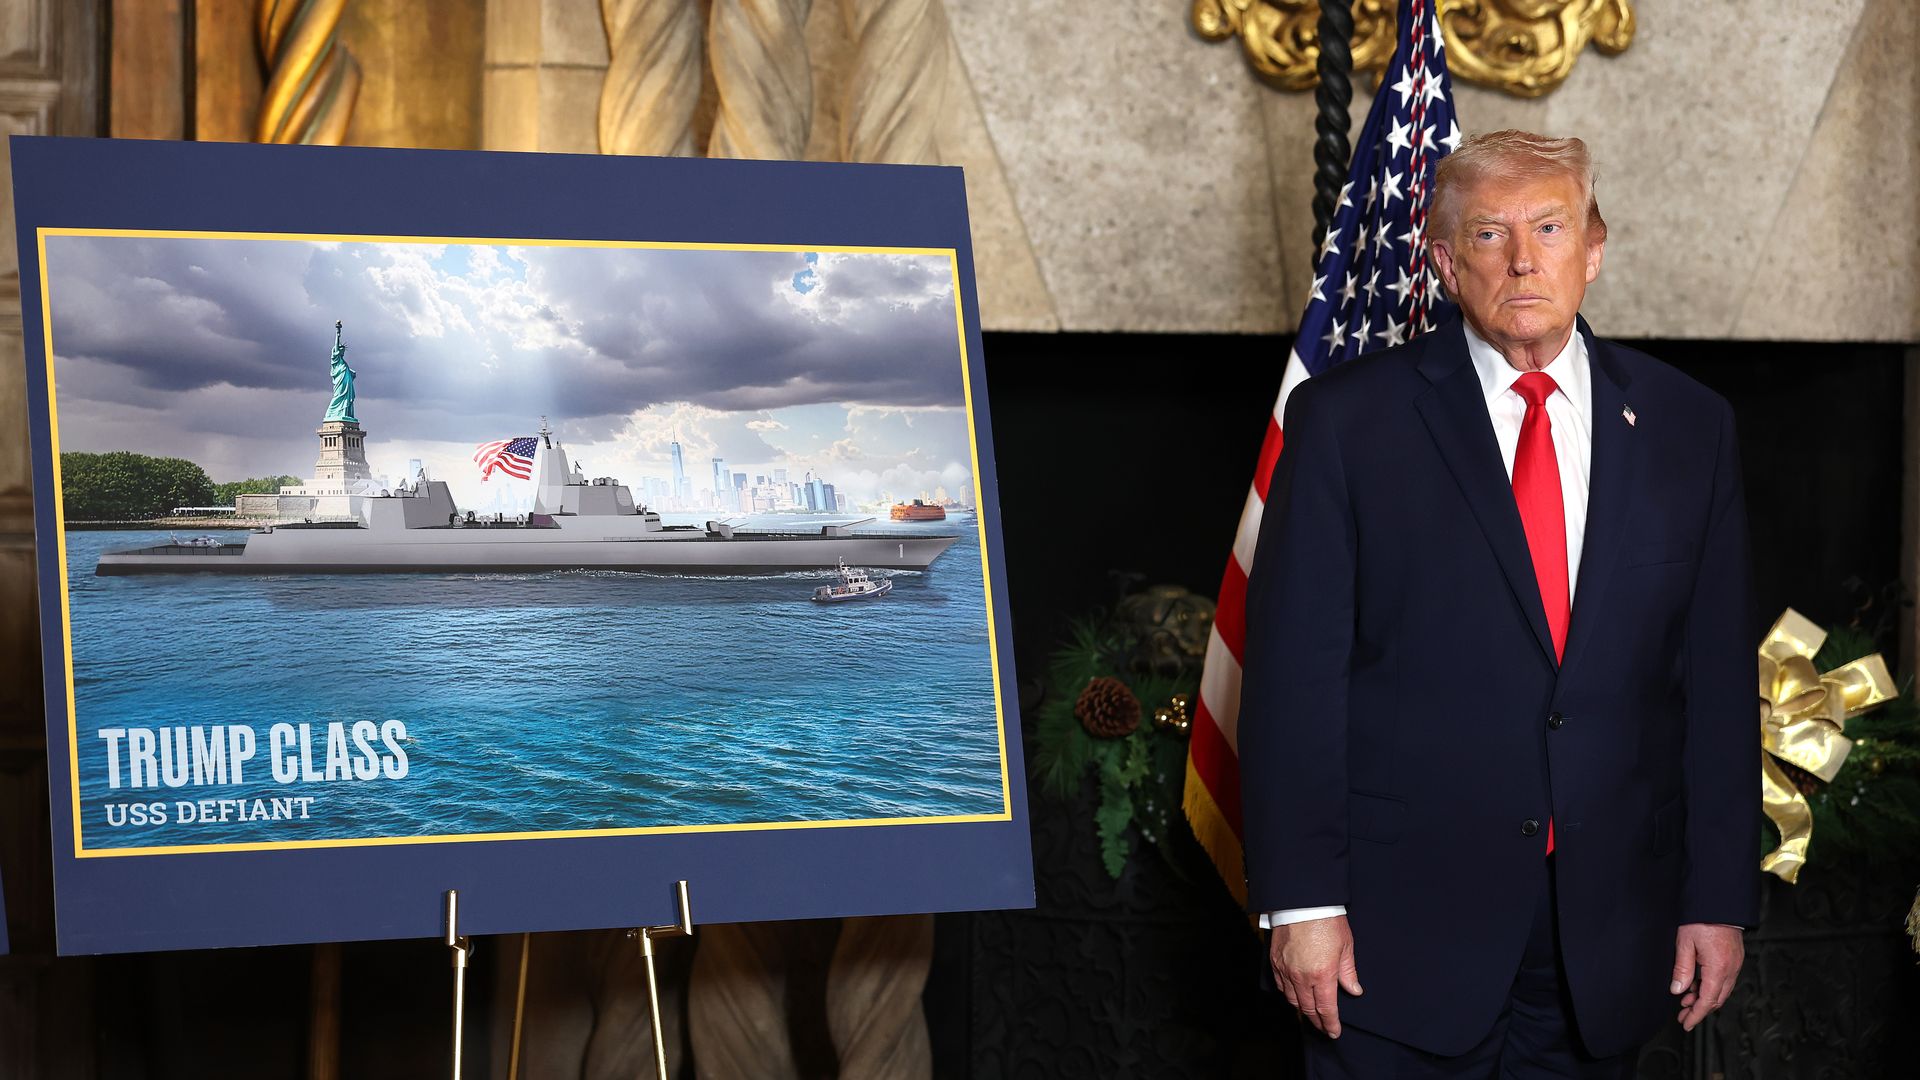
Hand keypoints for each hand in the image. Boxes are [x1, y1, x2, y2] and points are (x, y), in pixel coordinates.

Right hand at [1269, 915, 1362, 1037]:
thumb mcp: (1346, 946)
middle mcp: (1302, 977)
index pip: (1326, 1009)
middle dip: (1317, 1021)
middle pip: (1308, 1008)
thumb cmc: (1326, 920)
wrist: (1302, 902)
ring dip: (1302, 1009)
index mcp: (1323, 975)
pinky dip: (1288, 994)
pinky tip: (1294, 995)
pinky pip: (1280, 985)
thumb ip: (1349, 972)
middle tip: (1324, 1028)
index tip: (1334, 1032)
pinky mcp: (1275, 961)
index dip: (1330, 1023)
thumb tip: (1354, 990)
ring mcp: (1286, 970)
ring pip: (1292, 999)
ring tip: (1310, 1014)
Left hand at [1670, 923, 1742, 1030]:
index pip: (1708, 1000)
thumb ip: (1682, 969)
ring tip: (1685, 1000)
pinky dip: (1711, 986)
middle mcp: (1731, 969)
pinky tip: (1697, 985)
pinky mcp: (1735, 957)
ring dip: (1704, 997)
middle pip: (1717, 999)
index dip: (1696, 1014)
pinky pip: (1724, 979)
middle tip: (1682, 1015)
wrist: (1719, 901)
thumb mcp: (1684, 943)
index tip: (1686, 1023)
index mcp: (1719, 968)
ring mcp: (1735, 963)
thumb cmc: (1702, 918)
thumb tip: (1677, 990)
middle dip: (1699, 1009)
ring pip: (1721, 990)